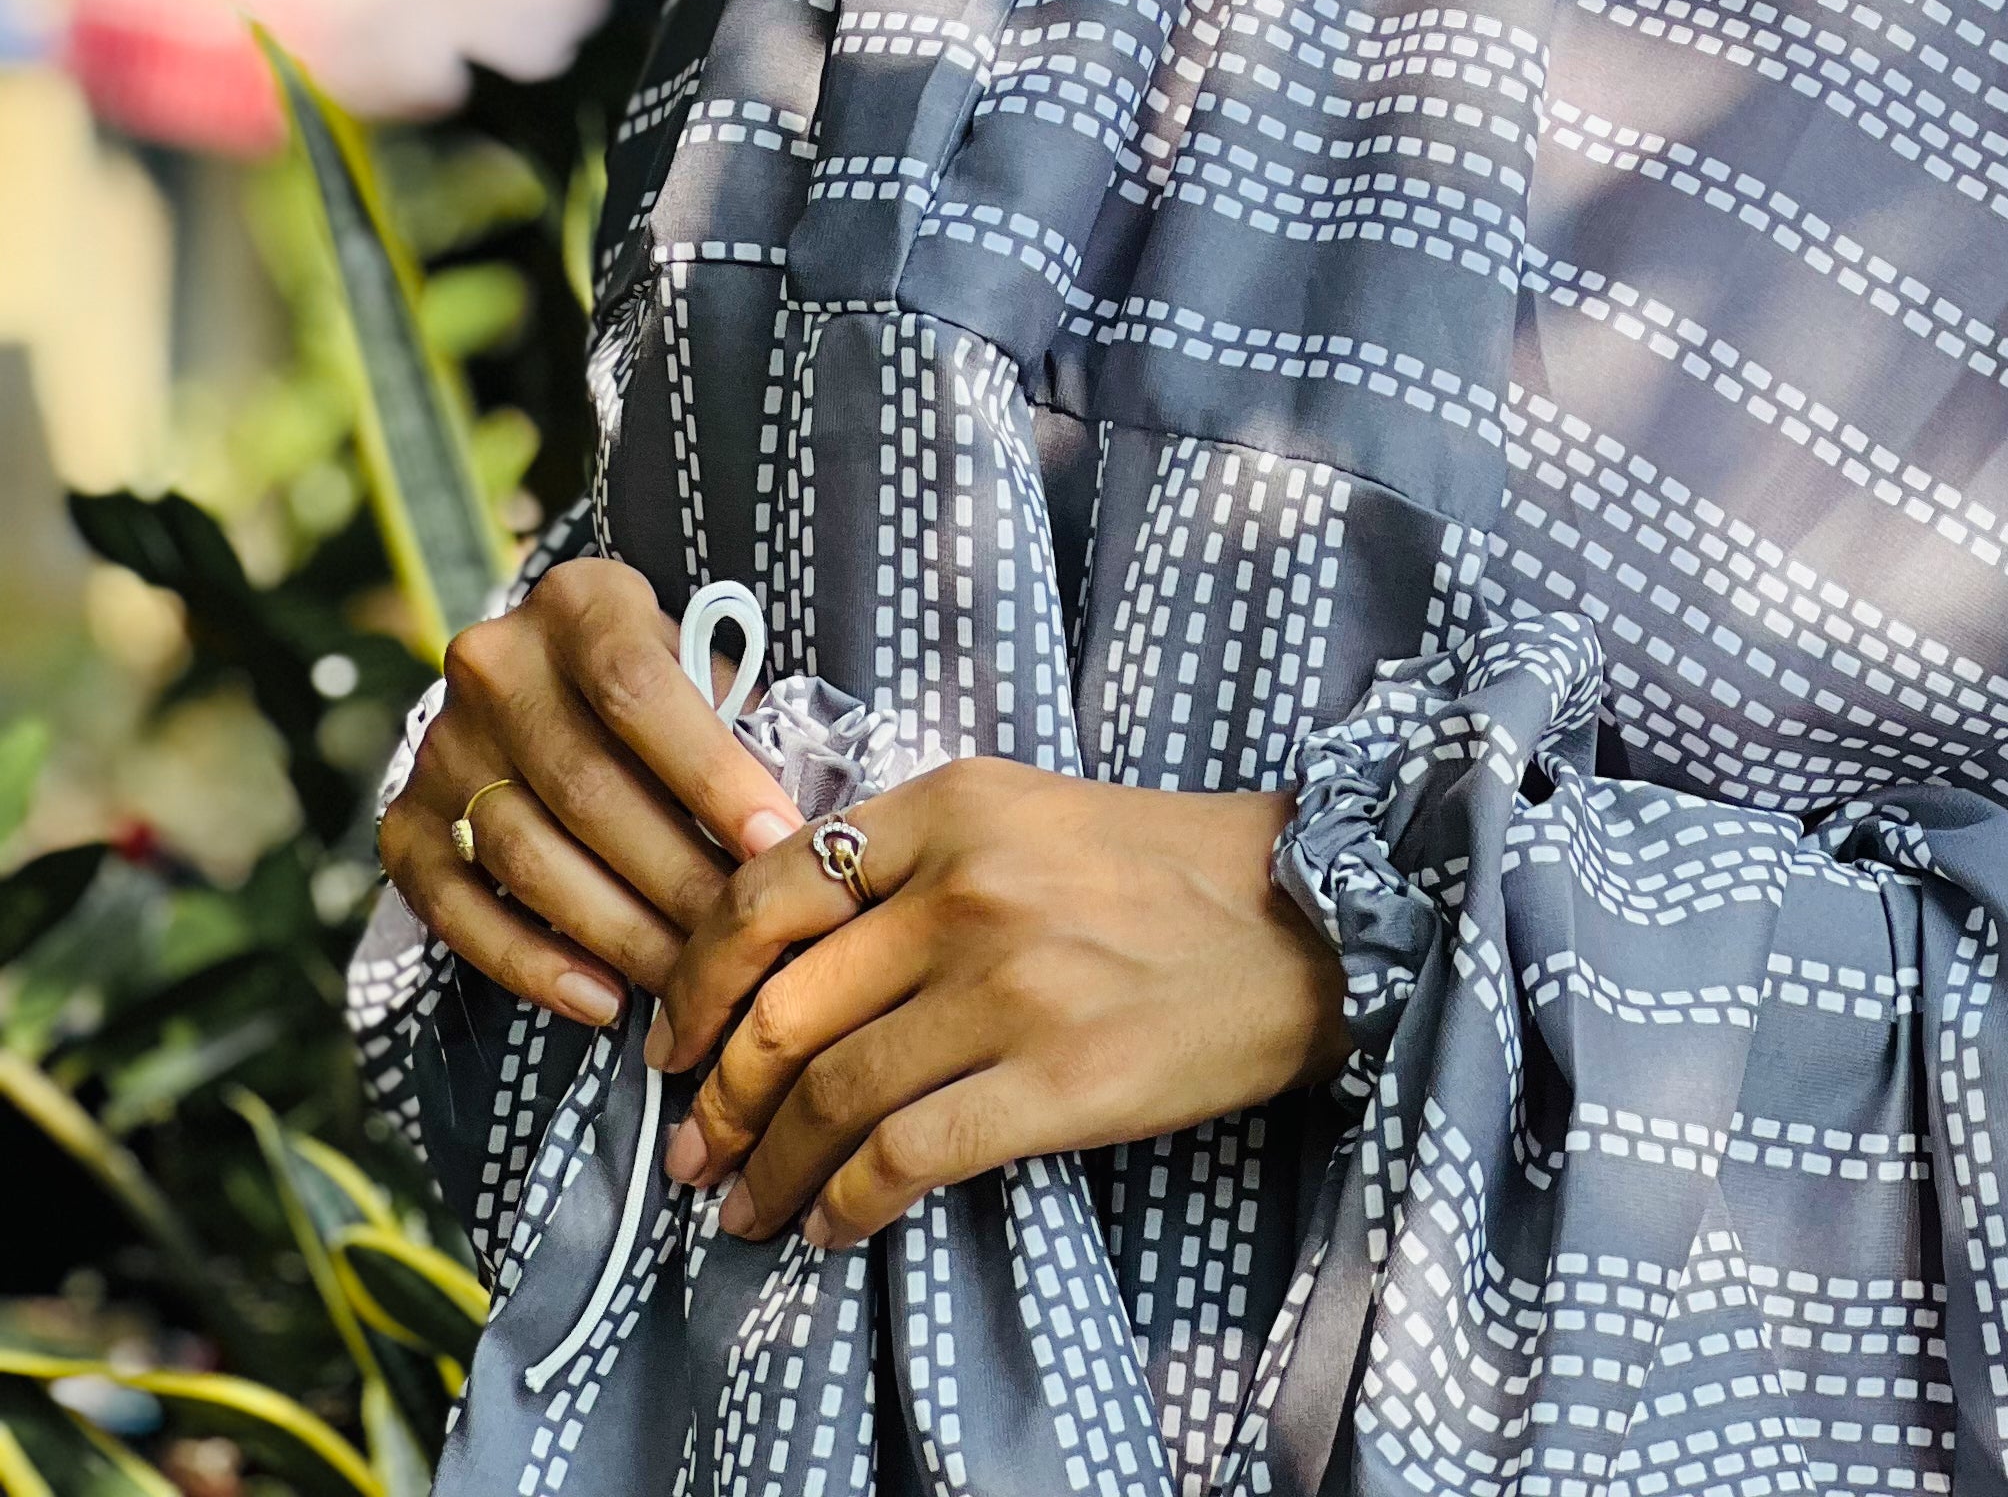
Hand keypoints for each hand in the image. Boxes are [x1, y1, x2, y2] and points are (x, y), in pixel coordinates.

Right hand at [377, 560, 803, 1031]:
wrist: (538, 679)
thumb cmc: (656, 683)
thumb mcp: (701, 662)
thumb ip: (742, 723)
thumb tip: (796, 833)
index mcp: (579, 603)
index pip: (641, 690)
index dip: (713, 774)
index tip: (779, 845)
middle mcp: (492, 664)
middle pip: (586, 788)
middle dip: (677, 877)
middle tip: (742, 943)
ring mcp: (438, 747)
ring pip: (528, 857)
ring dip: (617, 933)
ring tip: (688, 984)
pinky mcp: (402, 822)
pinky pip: (458, 910)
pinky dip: (530, 965)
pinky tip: (601, 1001)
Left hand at [646, 761, 1349, 1247]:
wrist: (1306, 919)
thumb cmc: (1161, 871)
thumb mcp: (1026, 814)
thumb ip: (913, 860)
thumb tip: (785, 956)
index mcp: (951, 807)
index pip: (769, 892)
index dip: (699, 983)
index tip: (676, 1044)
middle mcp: (967, 888)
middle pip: (784, 1008)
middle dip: (715, 1099)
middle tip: (691, 1153)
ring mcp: (1011, 987)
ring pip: (832, 1094)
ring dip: (767, 1168)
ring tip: (744, 1209)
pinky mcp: (1058, 1079)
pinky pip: (908, 1156)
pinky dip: (847, 1204)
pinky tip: (832, 1226)